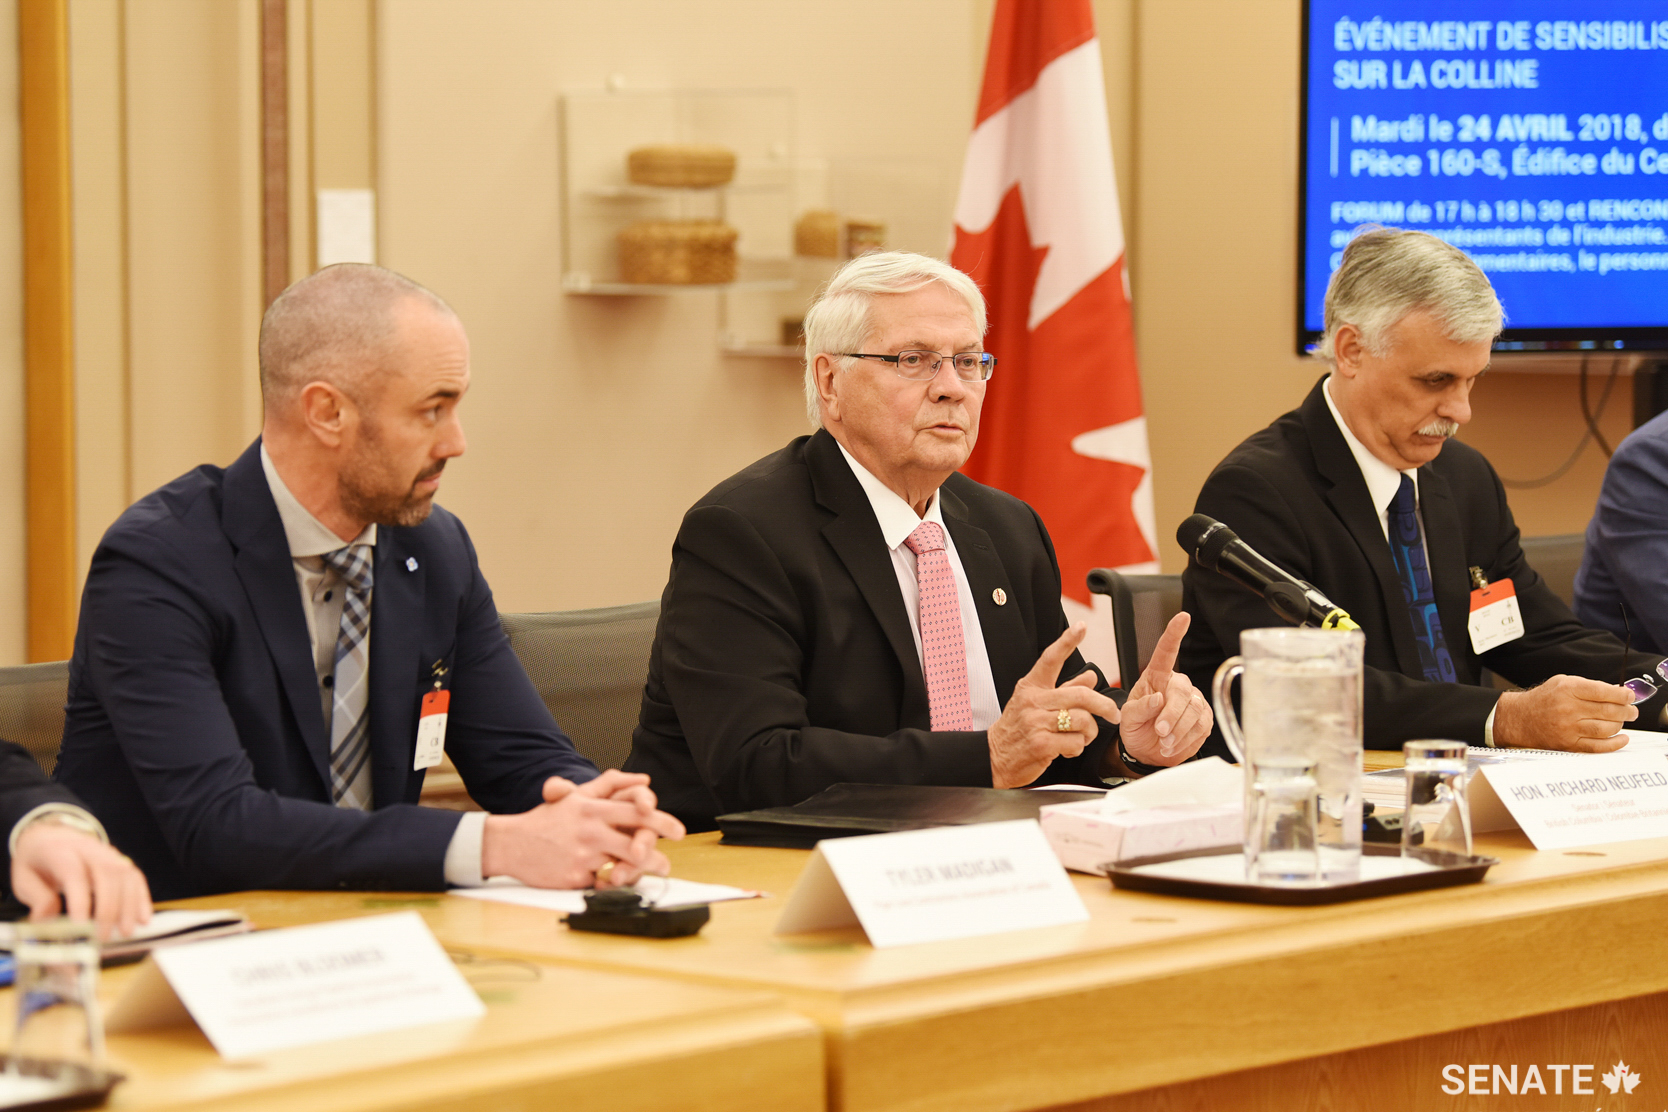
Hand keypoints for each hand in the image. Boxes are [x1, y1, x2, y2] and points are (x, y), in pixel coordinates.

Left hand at [11, 821, 151, 941]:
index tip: (81, 923)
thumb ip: (36, 898)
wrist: (50, 835)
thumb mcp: (23, 878)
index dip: (80, 898)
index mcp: (60, 852)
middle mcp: (88, 849)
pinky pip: (136, 877)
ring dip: (129, 905)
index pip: (74, 873)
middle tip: (104, 936)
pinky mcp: (120, 860)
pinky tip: (143, 917)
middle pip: (106, 874)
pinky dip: (142, 898)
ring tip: (125, 931)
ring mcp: (108, 853)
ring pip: (126, 875)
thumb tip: (47, 920)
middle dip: (109, 907)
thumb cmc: (37, 861)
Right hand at [483, 771, 685, 888]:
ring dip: (643, 872)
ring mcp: (583, 855)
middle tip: (669, 862)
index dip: (661, 821)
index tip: (678, 830)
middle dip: (657, 854)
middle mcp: (590, 831)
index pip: (634, 812)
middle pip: (635, 843)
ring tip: (655, 874)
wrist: (511, 844)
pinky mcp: (575, 877)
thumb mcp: (576, 796)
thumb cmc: (546, 820)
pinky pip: (603, 883)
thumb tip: (643, 779)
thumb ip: (610, 784)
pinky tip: (622, 884)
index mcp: (593, 809)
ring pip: (624, 866)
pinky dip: (614, 884)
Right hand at [987, 623, 1122, 788]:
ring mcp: (1036, 723)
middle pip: (1081, 696)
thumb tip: (1090, 676)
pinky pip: (1075, 743)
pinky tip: (1067, 749)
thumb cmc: (1017, 730)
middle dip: (1105, 706)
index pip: (1051, 659)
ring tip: (1080, 737)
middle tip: (1114, 715)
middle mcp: (1033, 701)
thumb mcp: (1035, 705)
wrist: (994, 758)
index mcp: (1031, 687)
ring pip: (1082, 721)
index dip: (1067, 641)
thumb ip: (1064, 689)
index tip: (1080, 627)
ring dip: (1089, 732)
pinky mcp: (1041, 744)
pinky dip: (1078, 748)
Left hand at [1118, 612, 1212, 767]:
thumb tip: (1158, 700)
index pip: (1166, 652)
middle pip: (1182, 692)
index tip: (1182, 617)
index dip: (1174, 634)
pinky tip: (1172, 745)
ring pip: (1194, 711)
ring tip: (1163, 743)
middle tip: (1159, 732)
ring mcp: (1193, 700)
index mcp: (1156, 676)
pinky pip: (1202, 727)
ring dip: (1177, 731)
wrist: (1147, 751)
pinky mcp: (1204, 718)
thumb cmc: (1136, 727)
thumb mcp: (1127, 718)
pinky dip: (1186, 740)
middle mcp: (1177, 684)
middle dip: (1171, 715)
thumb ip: (1139, 709)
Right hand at [1493, 676, 1637, 751]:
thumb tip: (1616, 693)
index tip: (1630, 696)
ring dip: (1621, 725)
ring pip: (1606, 728)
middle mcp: (1567, 709)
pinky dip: (1614, 744)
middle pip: (1609, 711)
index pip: (1603, 691)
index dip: (1622, 694)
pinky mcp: (1568, 744)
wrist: (1519, 719)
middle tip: (1632, 711)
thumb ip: (1588, 686)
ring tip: (1623, 721)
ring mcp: (1568, 728)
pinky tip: (1622, 738)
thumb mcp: (1562, 683)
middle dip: (1627, 711)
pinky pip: (1598, 746)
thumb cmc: (1543, 700)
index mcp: (1567, 689)